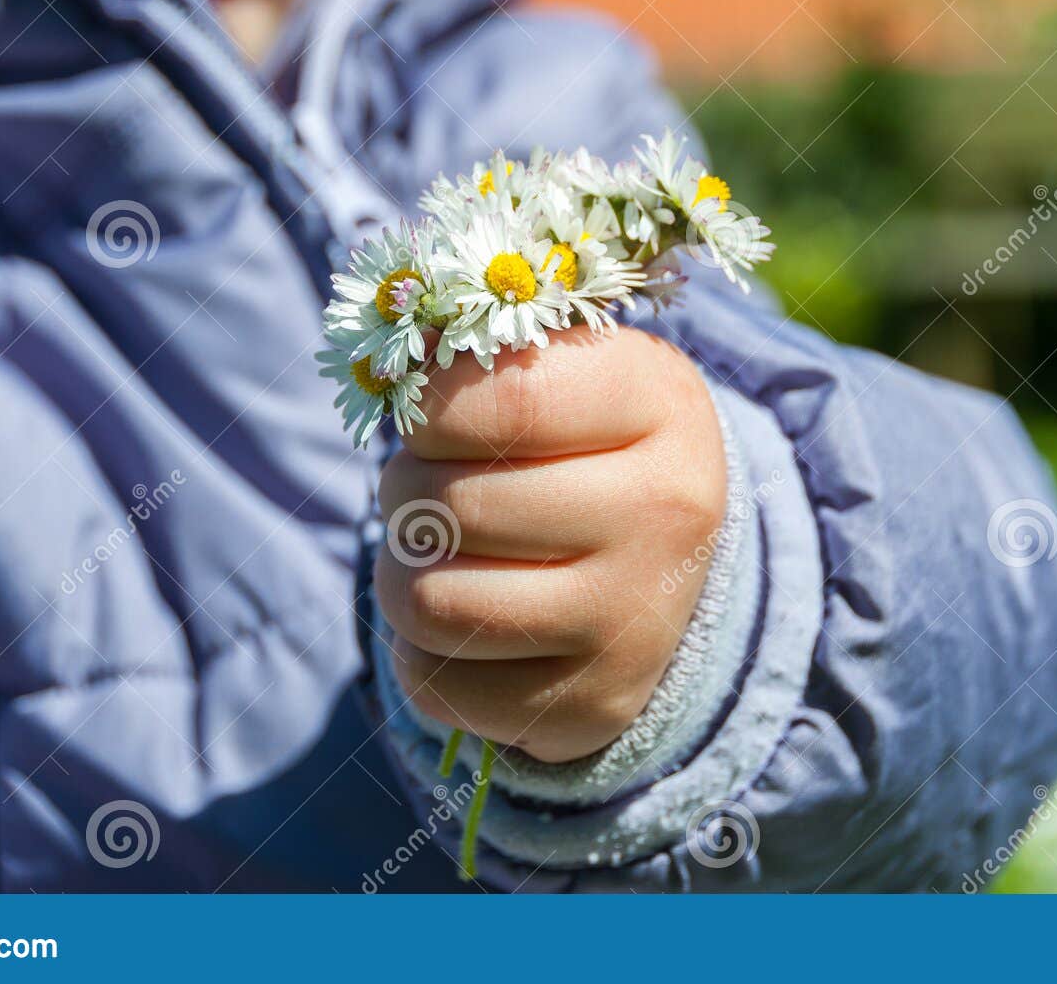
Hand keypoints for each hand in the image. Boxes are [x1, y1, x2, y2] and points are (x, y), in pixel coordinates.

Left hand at [376, 325, 726, 762]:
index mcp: (659, 403)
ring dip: (402, 574)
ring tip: (435, 554)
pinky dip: (420, 652)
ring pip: (430, 603)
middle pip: (451, 507)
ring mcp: (633, 622)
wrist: (670, 563)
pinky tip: (466, 619)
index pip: (506, 401)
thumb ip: (482, 350)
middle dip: (405, 493)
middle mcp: (665, 515)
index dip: (429, 408)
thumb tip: (386, 365)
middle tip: (429, 491)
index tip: (427, 416)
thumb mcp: (564, 367)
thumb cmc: (585, 441)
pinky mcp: (592, 706)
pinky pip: (437, 685)